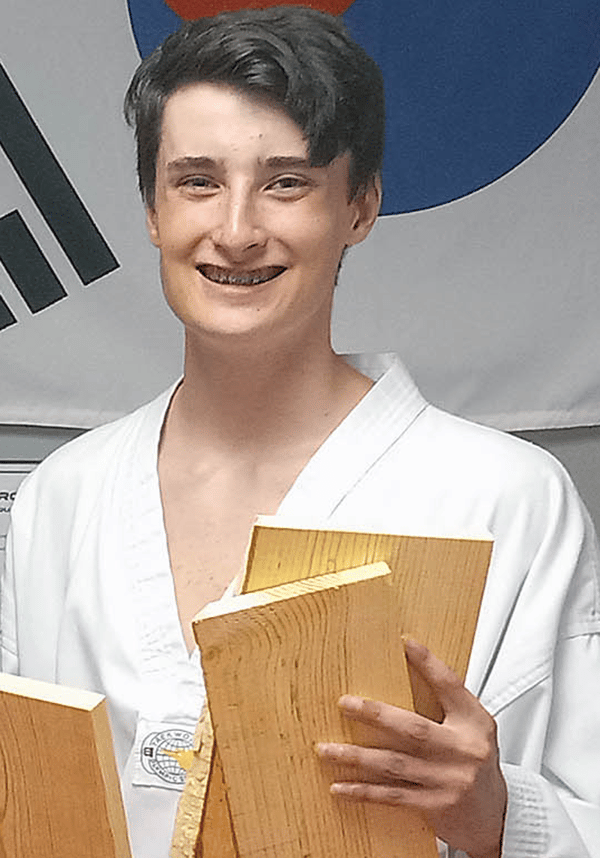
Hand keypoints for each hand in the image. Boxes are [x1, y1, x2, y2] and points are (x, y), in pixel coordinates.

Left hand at [315, 638, 506, 857]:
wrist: (499, 818)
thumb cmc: (479, 767)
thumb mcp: (475, 730)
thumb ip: (450, 705)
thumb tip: (413, 668)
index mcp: (475, 724)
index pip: (451, 686)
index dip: (429, 664)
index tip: (406, 644)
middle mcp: (463, 750)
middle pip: (413, 728)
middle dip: (375, 714)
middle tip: (345, 703)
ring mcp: (449, 780)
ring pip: (394, 764)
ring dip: (356, 756)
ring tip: (326, 749)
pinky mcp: (436, 807)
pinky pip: (392, 796)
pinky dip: (363, 791)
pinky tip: (340, 786)